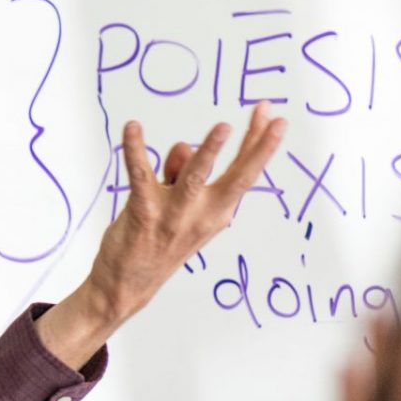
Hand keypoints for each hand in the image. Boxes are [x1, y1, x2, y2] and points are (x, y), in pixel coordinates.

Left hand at [36, 102, 286, 369]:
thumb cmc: (158, 241)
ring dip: (209, 153)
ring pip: (194, 179)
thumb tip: (182, 146)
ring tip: (223, 127)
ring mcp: (173, 216)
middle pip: (238, 177)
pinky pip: (140, 177)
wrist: (128, 285)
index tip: (273, 115)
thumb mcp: (179, 208)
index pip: (246, 174)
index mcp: (217, 212)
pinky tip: (132, 127)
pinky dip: (135, 150)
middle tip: (271, 116)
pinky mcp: (143, 215)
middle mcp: (202, 215)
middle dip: (257, 147)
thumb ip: (180, 175)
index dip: (260, 144)